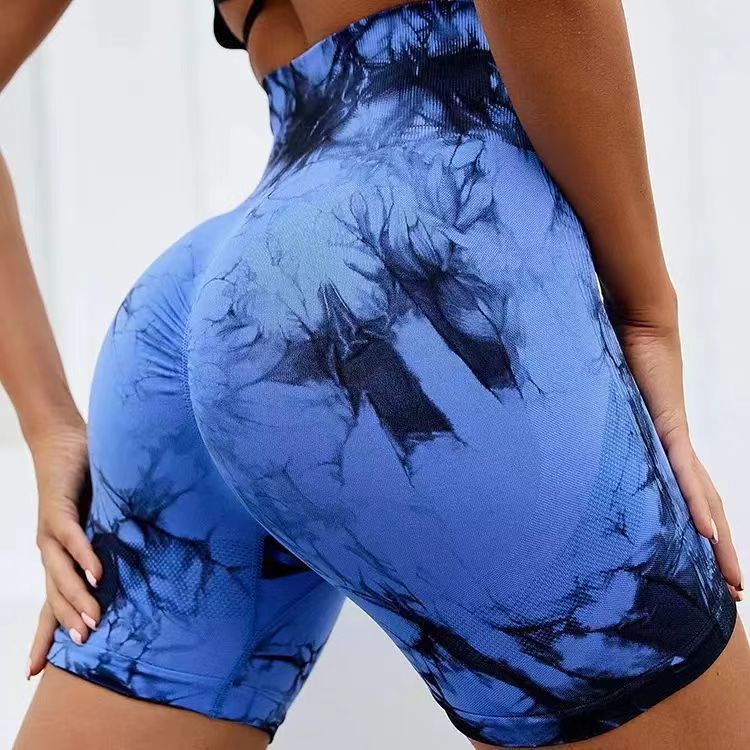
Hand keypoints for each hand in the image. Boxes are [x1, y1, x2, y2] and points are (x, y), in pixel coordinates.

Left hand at [27, 419, 101, 678]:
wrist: (61, 442)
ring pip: (61, 573)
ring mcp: (52, 531)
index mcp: (61, 555)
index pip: (51, 601)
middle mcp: (51, 550)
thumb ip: (113, 537)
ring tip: (91, 622)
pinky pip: (71, 538)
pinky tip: (96, 574)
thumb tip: (143, 559)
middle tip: (84, 646)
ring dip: (76, 599)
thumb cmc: (83, 479)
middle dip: (65, 623)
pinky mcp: (59, 510)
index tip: (36, 670)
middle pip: (54, 595)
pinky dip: (84, 557)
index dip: (44, 634)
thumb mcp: (100, 517)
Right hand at [616, 317, 742, 601]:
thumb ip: (592, 428)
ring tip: (732, 581)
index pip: (686, 495)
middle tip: (732, 592)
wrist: (638, 321)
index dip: (697, 529)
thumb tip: (564, 444)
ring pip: (705, 500)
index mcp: (661, 445)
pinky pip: (685, 474)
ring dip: (720, 542)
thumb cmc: (616, 355)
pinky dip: (696, 505)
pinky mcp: (669, 426)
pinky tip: (707, 536)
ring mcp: (675, 439)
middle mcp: (675, 448)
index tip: (703, 563)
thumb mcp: (601, 406)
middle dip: (720, 552)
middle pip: (705, 508)